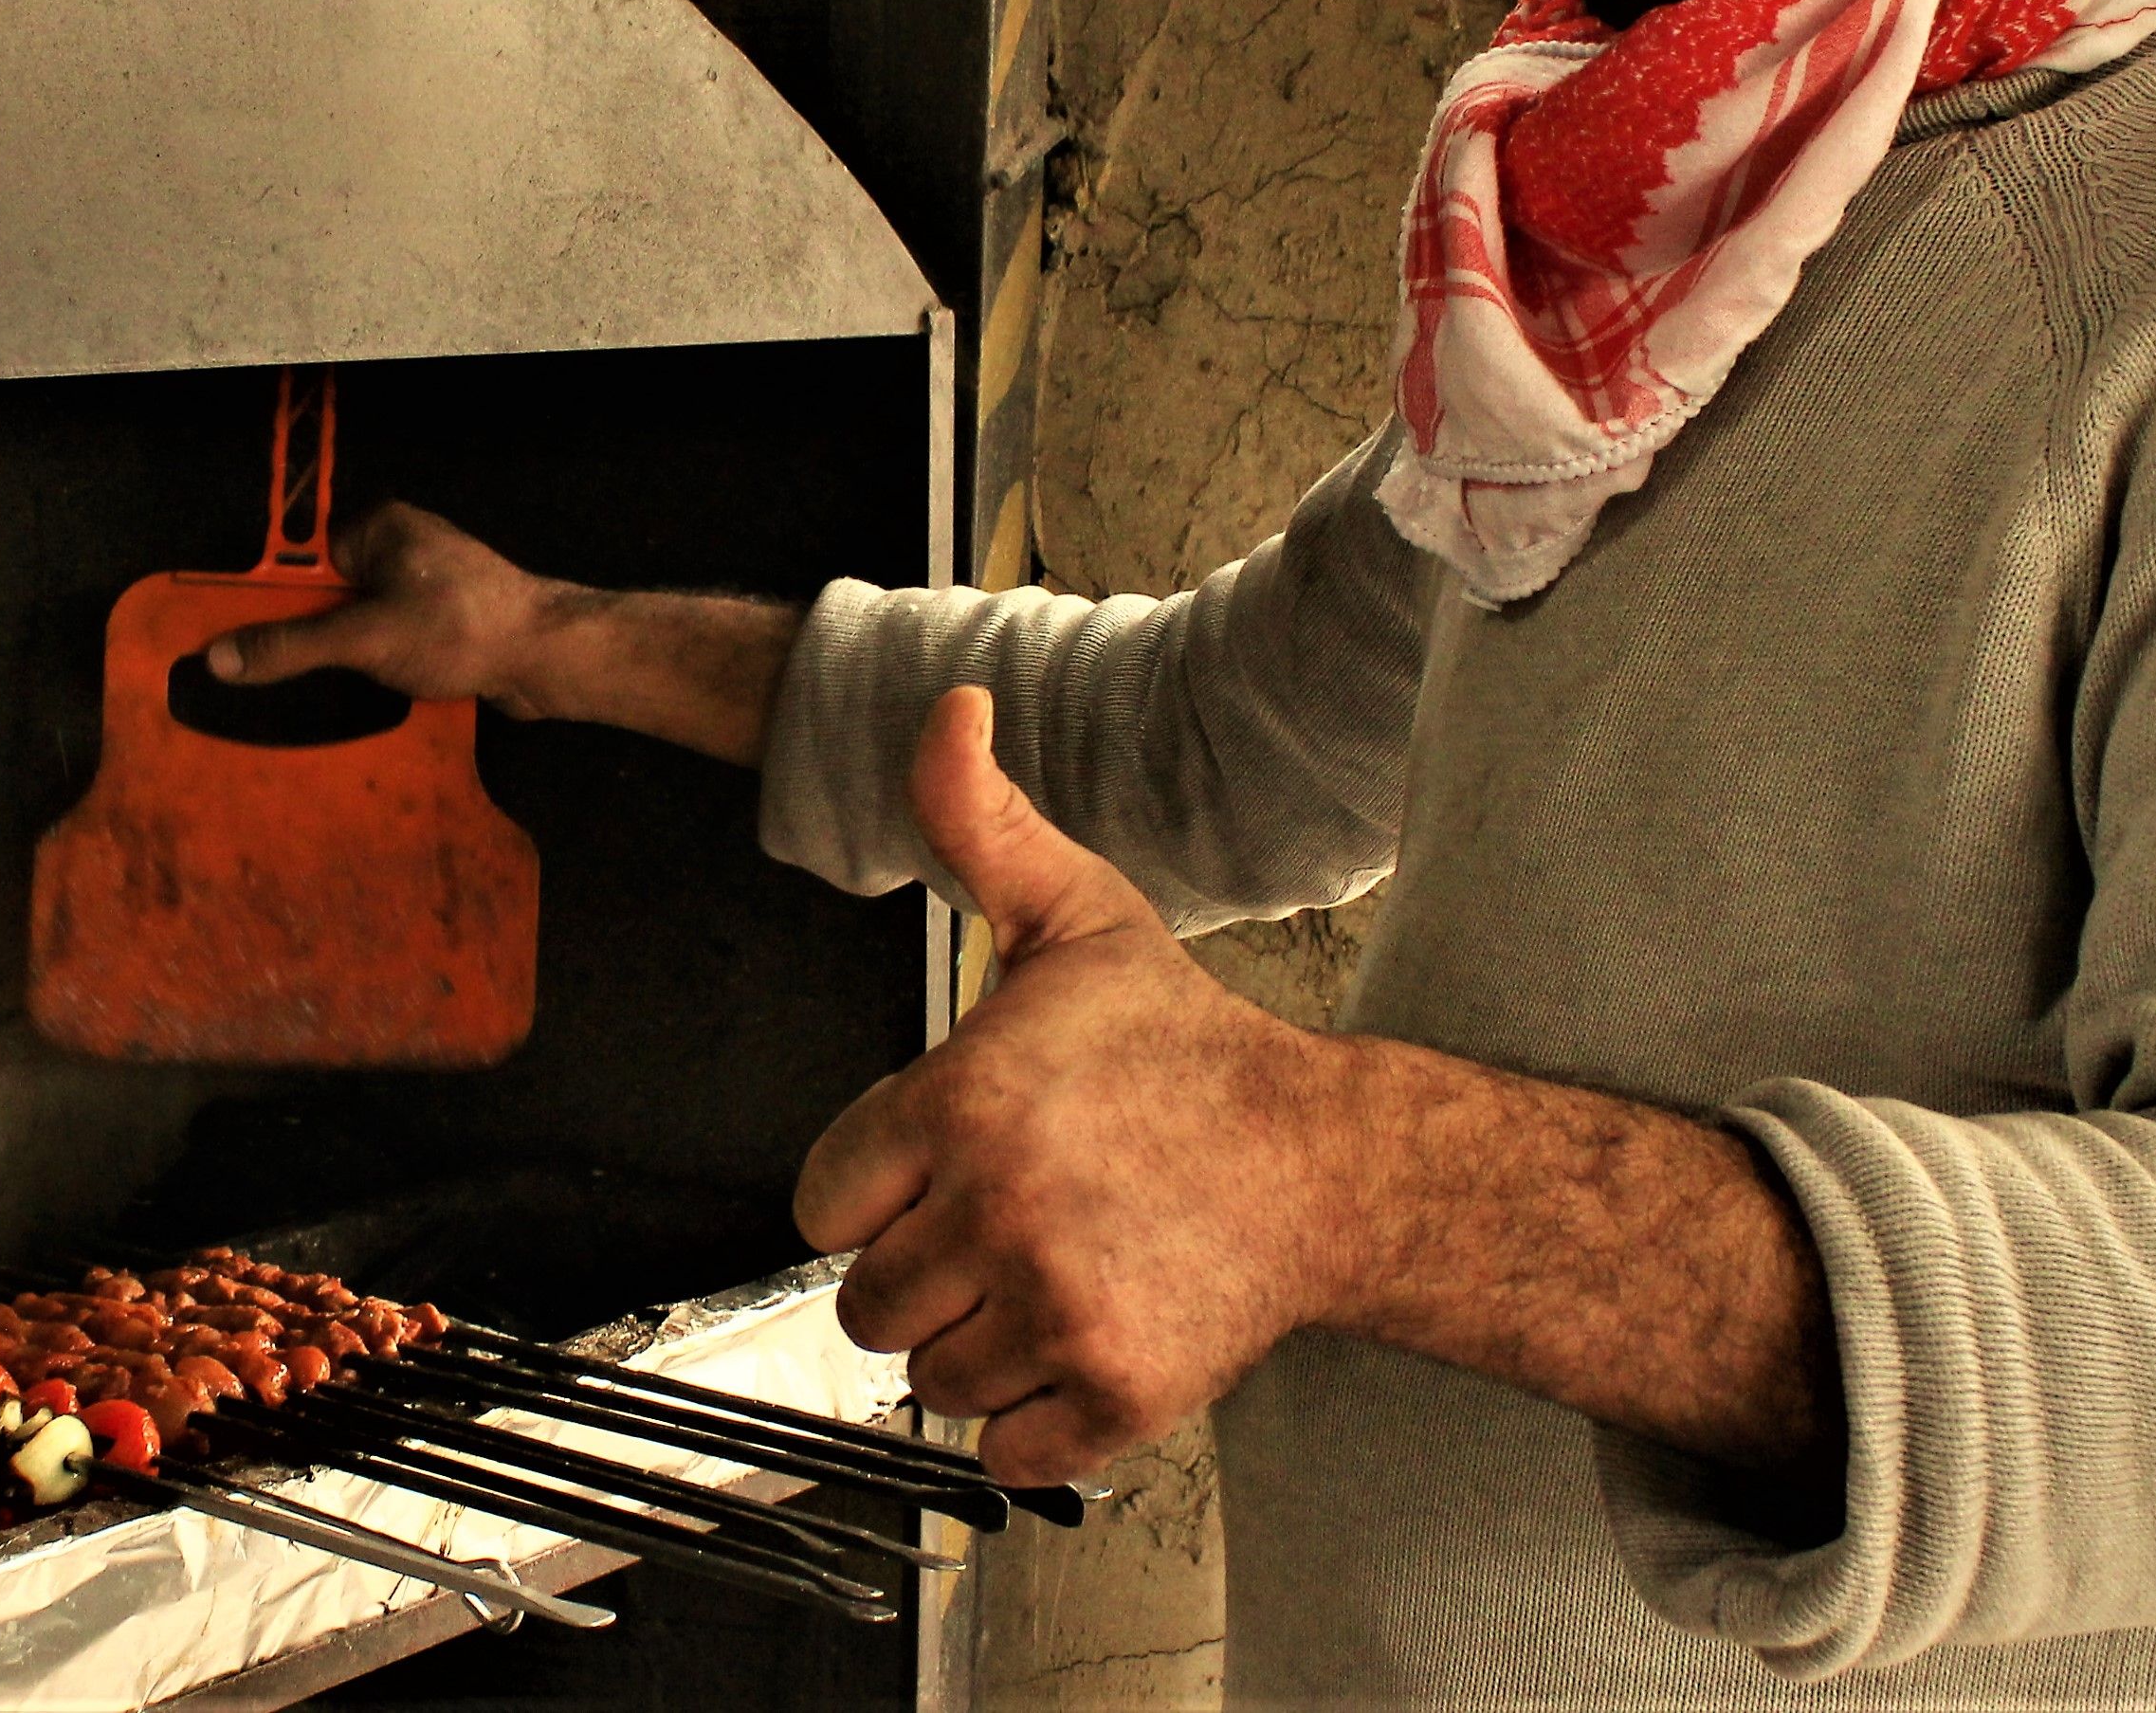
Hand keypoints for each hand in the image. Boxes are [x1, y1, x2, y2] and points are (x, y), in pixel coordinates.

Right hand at [205, 504, 556, 711]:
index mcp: (378, 528)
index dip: (265, 600)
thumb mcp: (364, 638)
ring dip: (340, 661)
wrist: (548, 658)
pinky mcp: (444, 627)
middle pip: (323, 596)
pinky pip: (389, 646)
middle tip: (267, 679)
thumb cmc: (460, 629)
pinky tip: (363, 698)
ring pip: (356, 627)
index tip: (227, 639)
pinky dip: (375, 672)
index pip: (298, 558)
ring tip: (318, 693)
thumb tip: (220, 657)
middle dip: (303, 637)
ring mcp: (425, 589)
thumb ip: (291, 645)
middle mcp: (399, 550)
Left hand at [794, 690, 1364, 1485]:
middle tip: (1012, 1218)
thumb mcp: (1074, 916)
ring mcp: (1054, 1312)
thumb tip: (948, 707)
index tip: (949, 1163)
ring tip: (1054, 1269)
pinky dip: (1034, 1415)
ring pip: (927, 1378)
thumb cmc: (1187, 1051)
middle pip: (866, 1301)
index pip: (825, 1200)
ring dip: (977, 1340)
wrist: (1330, 1164)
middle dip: (926, 1267)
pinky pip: (1001, 1447)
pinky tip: (1087, 1329)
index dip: (879, 1185)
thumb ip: (978, 823)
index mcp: (962, 1105)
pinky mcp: (1108, 1397)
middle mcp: (998, 1212)